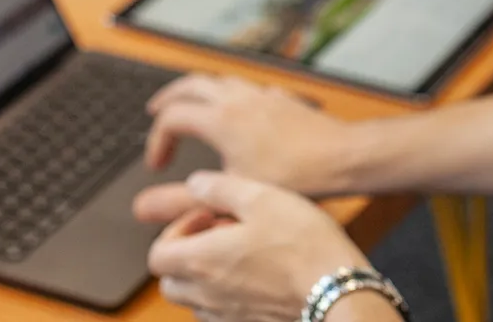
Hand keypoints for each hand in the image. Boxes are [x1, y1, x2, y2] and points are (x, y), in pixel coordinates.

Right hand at [141, 74, 353, 196]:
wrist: (343, 157)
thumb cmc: (294, 178)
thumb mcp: (232, 192)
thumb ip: (185, 200)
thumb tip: (146, 206)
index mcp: (220, 120)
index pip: (172, 118)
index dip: (156, 140)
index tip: (158, 165)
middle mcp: (238, 100)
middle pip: (191, 84)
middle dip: (169, 97)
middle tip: (156, 110)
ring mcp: (263, 95)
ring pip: (221, 80)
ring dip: (200, 90)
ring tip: (193, 105)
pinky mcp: (283, 99)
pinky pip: (250, 87)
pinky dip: (234, 94)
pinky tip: (240, 110)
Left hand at [148, 171, 375, 321]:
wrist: (336, 289)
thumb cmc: (302, 243)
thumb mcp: (261, 196)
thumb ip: (219, 187)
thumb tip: (196, 184)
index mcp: (201, 259)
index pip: (156, 254)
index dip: (175, 230)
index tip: (206, 216)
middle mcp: (206, 293)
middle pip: (169, 280)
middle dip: (185, 254)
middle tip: (217, 234)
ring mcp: (226, 315)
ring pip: (194, 298)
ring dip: (205, 274)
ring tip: (240, 252)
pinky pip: (220, 312)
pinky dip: (226, 293)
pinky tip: (258, 272)